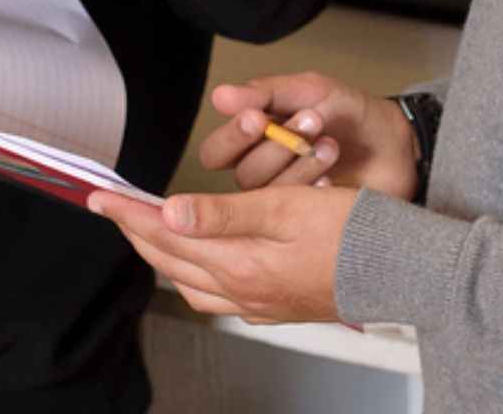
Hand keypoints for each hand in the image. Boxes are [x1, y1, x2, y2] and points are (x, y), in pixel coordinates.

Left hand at [89, 185, 357, 324]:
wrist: (403, 271)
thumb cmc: (354, 232)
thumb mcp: (287, 207)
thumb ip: (225, 212)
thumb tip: (168, 213)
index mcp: (240, 266)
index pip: (167, 235)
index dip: (129, 213)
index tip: (99, 195)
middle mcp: (243, 292)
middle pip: (171, 263)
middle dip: (138, 232)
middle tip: (113, 208)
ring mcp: (260, 304)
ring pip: (192, 284)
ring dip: (164, 257)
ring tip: (149, 230)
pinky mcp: (278, 307)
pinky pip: (218, 296)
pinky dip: (196, 275)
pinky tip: (203, 263)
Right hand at [199, 73, 419, 199]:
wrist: (395, 143)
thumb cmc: (348, 114)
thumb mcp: (311, 91)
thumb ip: (267, 93)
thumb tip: (221, 96)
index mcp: (252, 143)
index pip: (216, 152)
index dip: (233, 137)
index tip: (258, 118)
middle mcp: (262, 176)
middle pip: (243, 174)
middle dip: (277, 147)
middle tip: (312, 120)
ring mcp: (284, 203)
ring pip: (269, 195)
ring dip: (300, 165)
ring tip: (331, 143)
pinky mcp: (309, 222)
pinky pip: (297, 217)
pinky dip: (314, 190)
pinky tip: (332, 177)